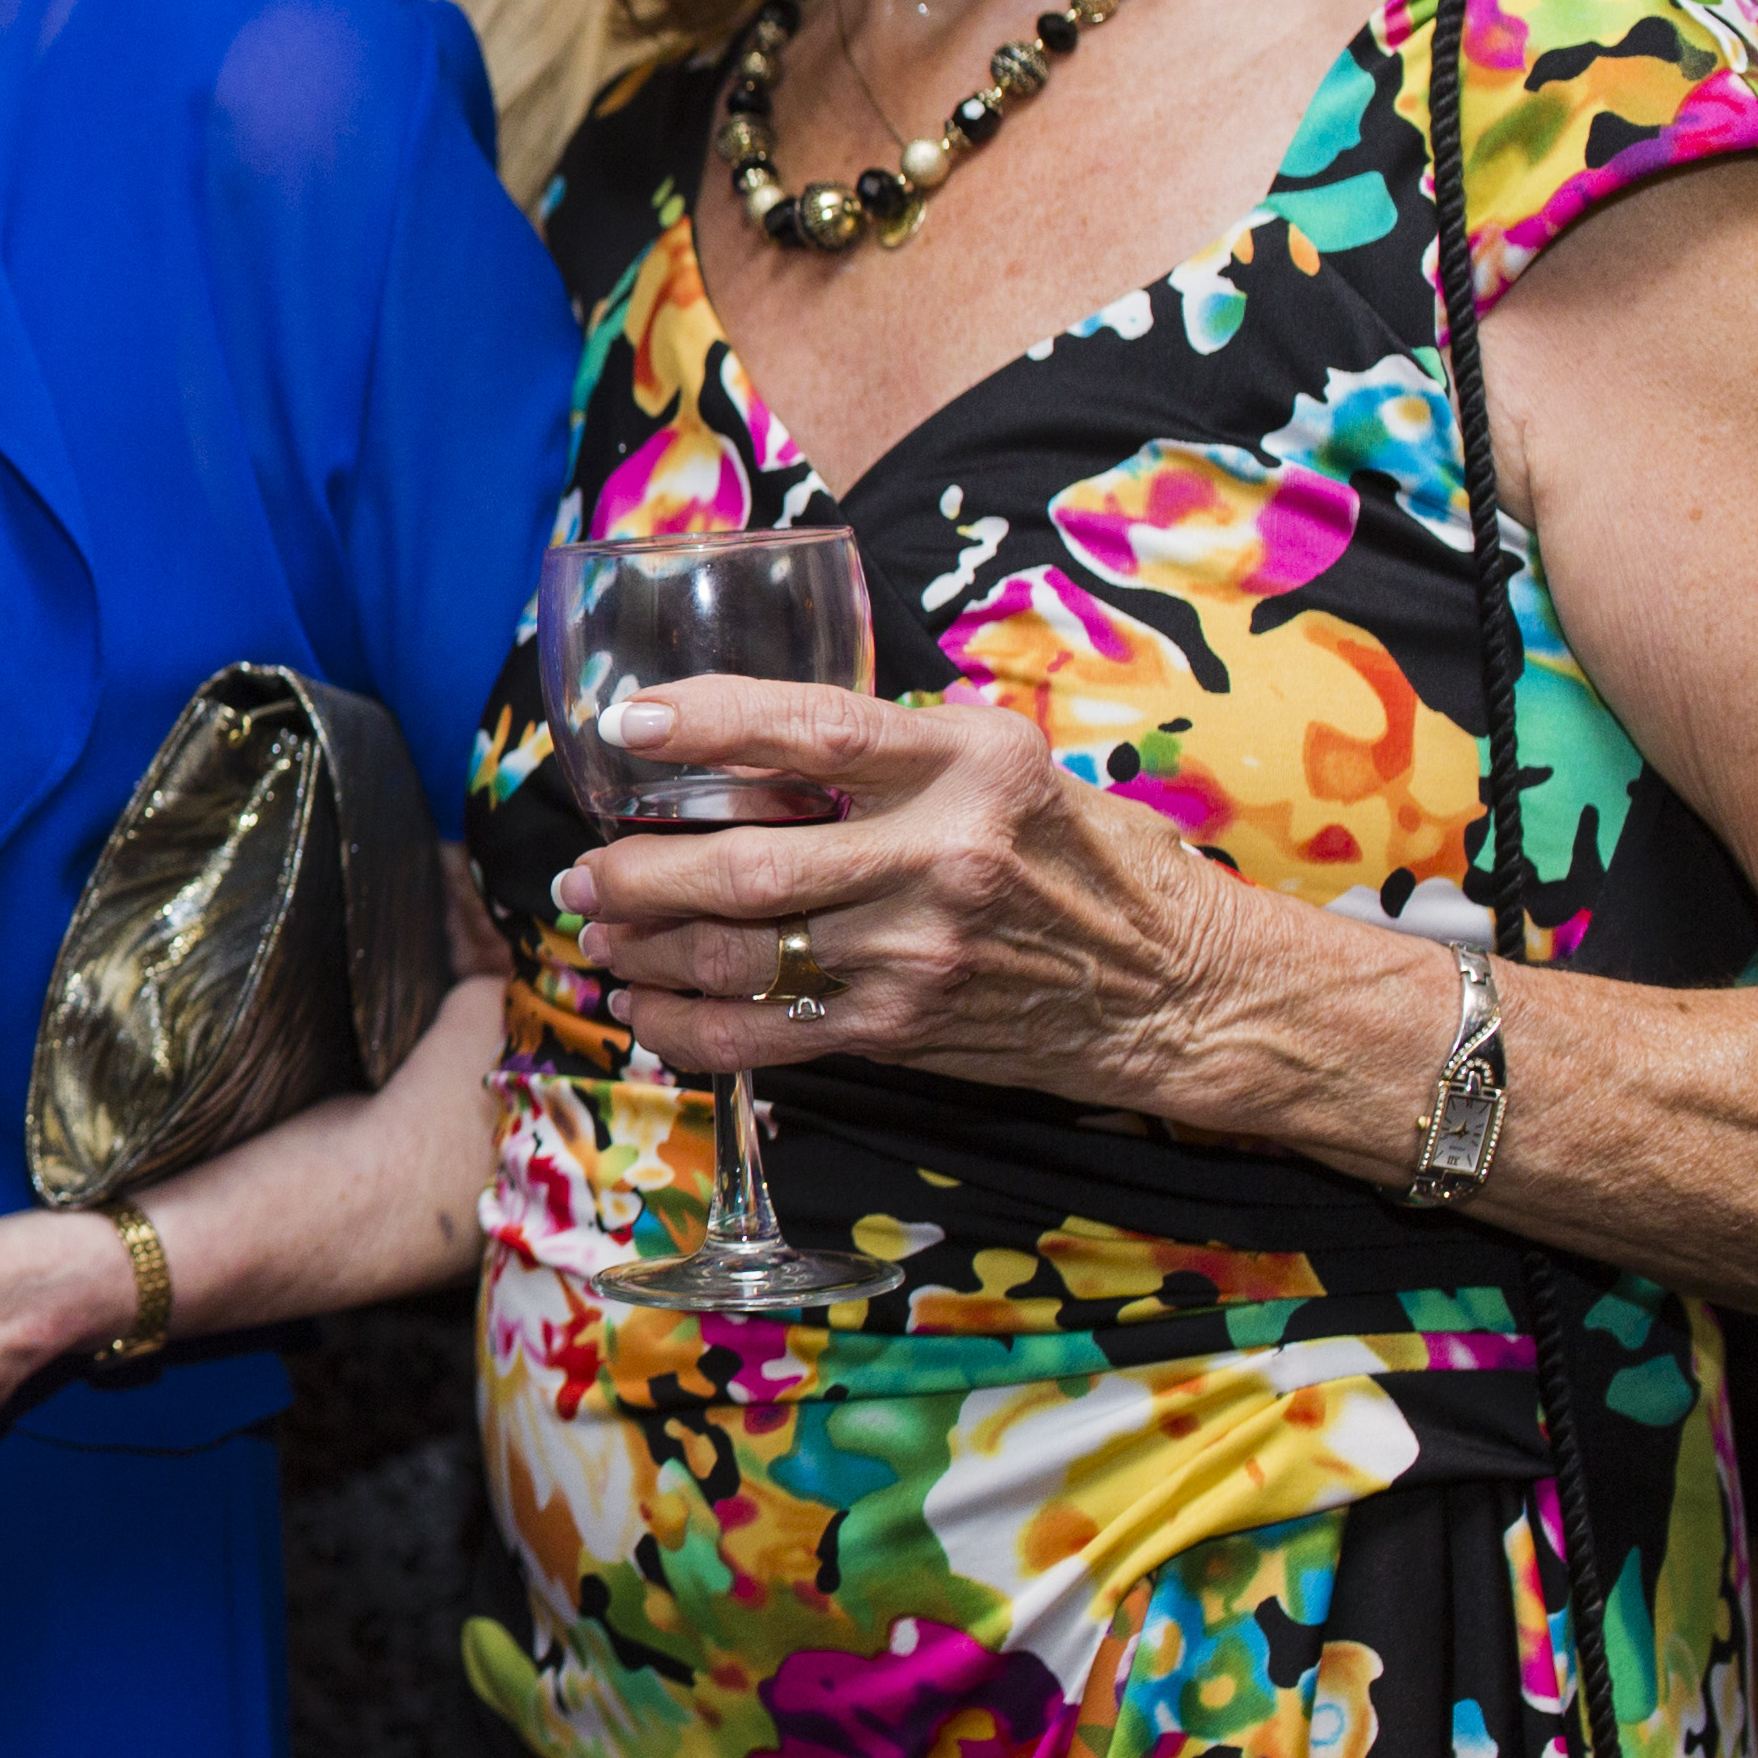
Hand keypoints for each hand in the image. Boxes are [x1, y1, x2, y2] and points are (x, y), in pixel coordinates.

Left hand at [545, 675, 1315, 1103]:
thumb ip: (893, 750)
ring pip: (738, 954)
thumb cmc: (1081, 857)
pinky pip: (763, 1034)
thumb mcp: (1009, 764)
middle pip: (745, 862)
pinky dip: (684, 1027)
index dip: (706, 723)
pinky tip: (642, 1012)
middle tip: (579, 872)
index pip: (812, 730)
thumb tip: (747, 737)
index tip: (626, 726)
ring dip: (644, 950)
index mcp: (970, 763)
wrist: (1178, 985)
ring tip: (597, 937)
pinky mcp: (905, 1030)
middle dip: (634, 872)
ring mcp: (920, 952)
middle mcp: (943, 854)